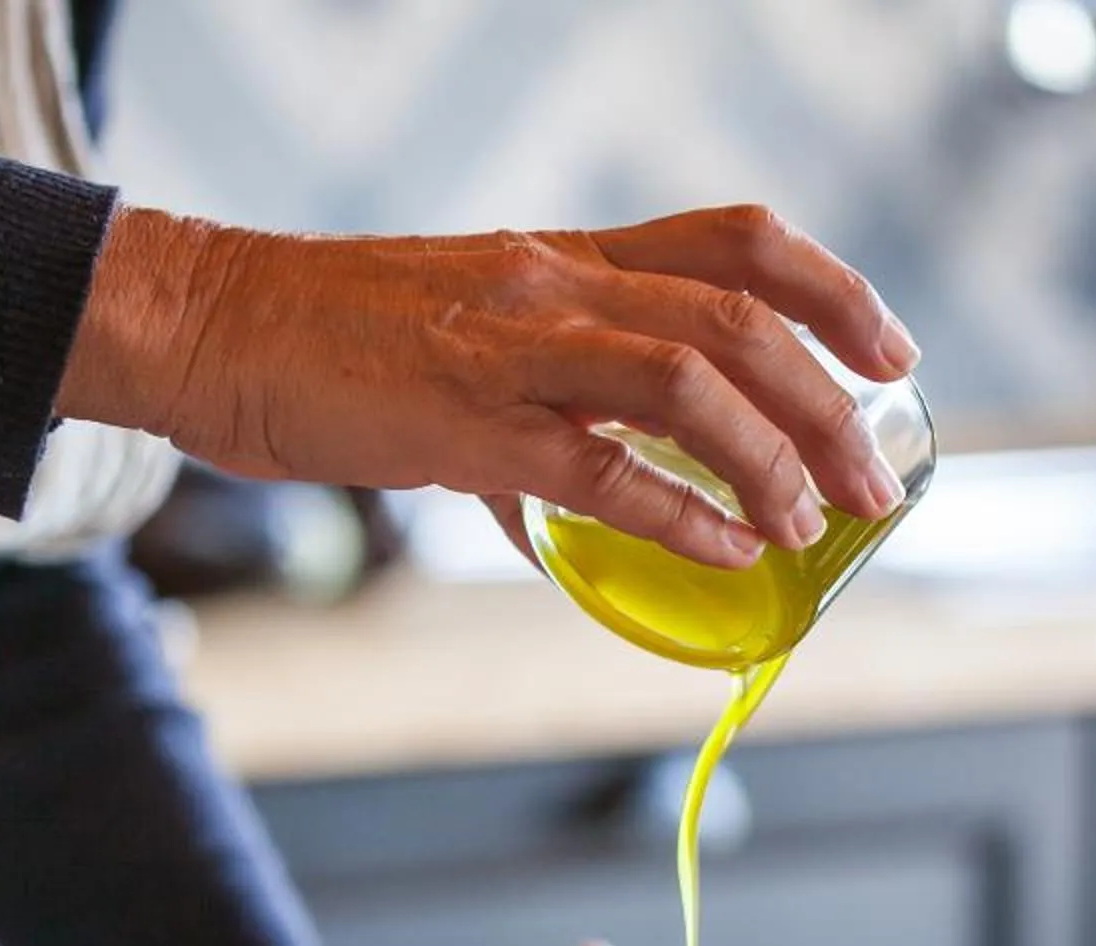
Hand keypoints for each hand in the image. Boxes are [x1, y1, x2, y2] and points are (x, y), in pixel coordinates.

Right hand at [62, 205, 916, 570]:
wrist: (207, 329)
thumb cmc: (325, 346)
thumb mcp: (457, 351)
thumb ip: (535, 420)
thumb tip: (579, 515)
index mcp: (565, 262)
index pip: (735, 243)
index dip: (832, 291)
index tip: (889, 354)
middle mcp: (554, 287)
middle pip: (739, 312)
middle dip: (829, 398)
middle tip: (875, 478)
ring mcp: (511, 348)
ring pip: (687, 376)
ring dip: (772, 453)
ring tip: (815, 521)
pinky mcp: (462, 422)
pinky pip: (597, 467)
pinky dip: (679, 512)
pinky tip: (725, 551)